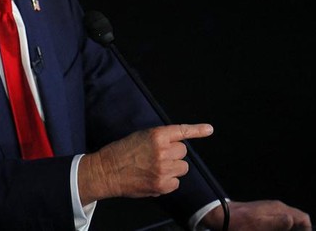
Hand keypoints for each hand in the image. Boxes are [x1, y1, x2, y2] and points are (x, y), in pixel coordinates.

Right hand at [78, 123, 213, 203]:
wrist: (106, 171)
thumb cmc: (121, 152)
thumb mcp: (140, 137)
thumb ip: (160, 139)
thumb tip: (177, 144)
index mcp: (157, 135)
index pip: (182, 131)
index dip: (197, 130)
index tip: (209, 130)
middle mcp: (163, 151)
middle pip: (183, 152)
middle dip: (174, 154)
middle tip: (159, 157)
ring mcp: (163, 169)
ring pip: (182, 168)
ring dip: (173, 168)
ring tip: (155, 168)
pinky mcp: (162, 185)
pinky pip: (176, 183)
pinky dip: (168, 182)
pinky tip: (154, 178)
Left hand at [202, 199, 311, 230]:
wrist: (222, 217)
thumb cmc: (240, 224)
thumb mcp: (261, 226)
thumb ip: (279, 222)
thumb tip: (293, 219)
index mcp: (279, 209)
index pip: (303, 218)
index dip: (306, 230)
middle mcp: (277, 209)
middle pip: (296, 222)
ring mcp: (269, 211)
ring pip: (286, 224)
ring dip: (285, 230)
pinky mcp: (262, 216)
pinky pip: (275, 224)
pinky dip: (276, 229)